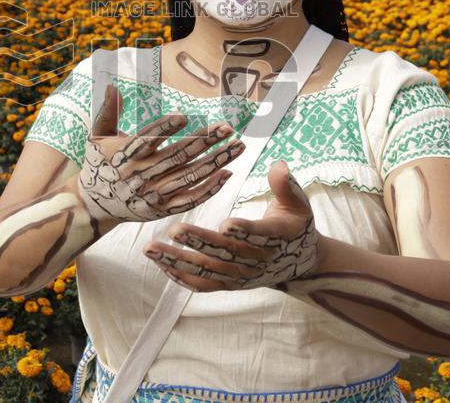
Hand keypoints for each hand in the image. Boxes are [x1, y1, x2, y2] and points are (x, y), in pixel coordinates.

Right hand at [77, 84, 245, 223]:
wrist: (94, 205)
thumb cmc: (99, 164)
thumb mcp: (97, 137)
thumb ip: (107, 111)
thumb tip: (111, 84)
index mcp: (125, 154)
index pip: (147, 139)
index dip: (165, 128)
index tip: (184, 116)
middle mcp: (141, 174)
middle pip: (177, 156)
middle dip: (205, 141)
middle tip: (227, 127)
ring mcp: (154, 194)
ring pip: (190, 176)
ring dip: (216, 162)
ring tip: (237, 146)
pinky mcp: (162, 209)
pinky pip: (190, 200)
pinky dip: (209, 189)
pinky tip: (227, 173)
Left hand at [143, 160, 319, 291]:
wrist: (299, 262)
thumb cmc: (294, 223)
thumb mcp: (297, 203)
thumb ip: (285, 185)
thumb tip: (278, 165)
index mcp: (277, 238)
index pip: (260, 236)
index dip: (244, 230)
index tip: (226, 222)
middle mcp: (258, 261)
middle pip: (227, 254)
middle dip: (200, 243)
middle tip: (175, 230)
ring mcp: (241, 276)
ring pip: (208, 271)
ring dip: (178, 260)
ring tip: (150, 247)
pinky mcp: (229, 284)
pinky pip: (201, 284)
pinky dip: (179, 276)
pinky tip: (159, 262)